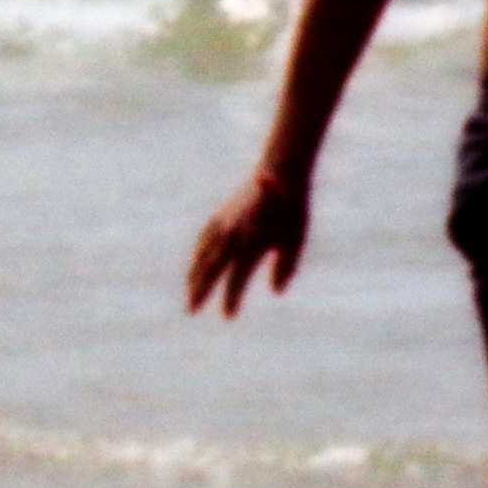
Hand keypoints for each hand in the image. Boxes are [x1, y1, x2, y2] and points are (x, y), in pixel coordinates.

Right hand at [188, 171, 309, 314]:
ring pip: (203, 254)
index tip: (227, 316)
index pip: (237, 278)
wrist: (280, 172)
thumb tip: (276, 292)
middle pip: (211, 269)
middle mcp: (232, 236)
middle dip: (201, 290)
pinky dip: (198, 254)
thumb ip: (286, 267)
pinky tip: (196, 264)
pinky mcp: (220, 215)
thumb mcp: (297, 240)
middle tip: (191, 310)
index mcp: (252, 244)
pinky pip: (204, 239)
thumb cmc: (294, 210)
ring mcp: (223, 224)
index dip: (232, 298)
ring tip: (190, 293)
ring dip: (195, 274)